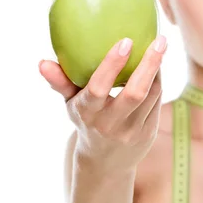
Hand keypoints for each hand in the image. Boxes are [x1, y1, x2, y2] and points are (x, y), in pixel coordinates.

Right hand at [39, 35, 166, 176]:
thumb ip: (60, 82)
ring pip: (152, 95)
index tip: (125, 41)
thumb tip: (42, 62)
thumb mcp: (70, 104)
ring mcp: (132, 130)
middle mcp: (110, 123)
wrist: (105, 163)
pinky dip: (158, 81)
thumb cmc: (86, 121)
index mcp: (88, 113)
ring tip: (160, 45)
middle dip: (149, 64)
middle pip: (135, 93)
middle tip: (160, 39)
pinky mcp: (149, 132)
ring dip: (157, 69)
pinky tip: (158, 64)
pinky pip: (157, 101)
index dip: (112, 65)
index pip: (98, 88)